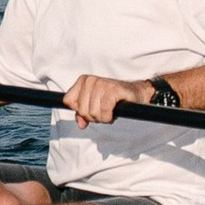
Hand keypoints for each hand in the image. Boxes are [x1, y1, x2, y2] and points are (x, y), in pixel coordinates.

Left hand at [62, 69, 181, 122]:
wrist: (136, 94)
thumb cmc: (114, 99)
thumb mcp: (94, 106)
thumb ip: (83, 114)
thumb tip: (80, 124)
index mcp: (83, 81)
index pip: (68, 101)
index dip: (79, 111)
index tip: (91, 110)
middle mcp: (91, 80)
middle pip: (81, 110)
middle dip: (93, 116)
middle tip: (104, 112)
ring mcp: (102, 83)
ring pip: (92, 112)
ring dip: (102, 117)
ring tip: (109, 111)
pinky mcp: (113, 90)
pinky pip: (104, 111)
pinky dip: (109, 116)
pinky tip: (114, 112)